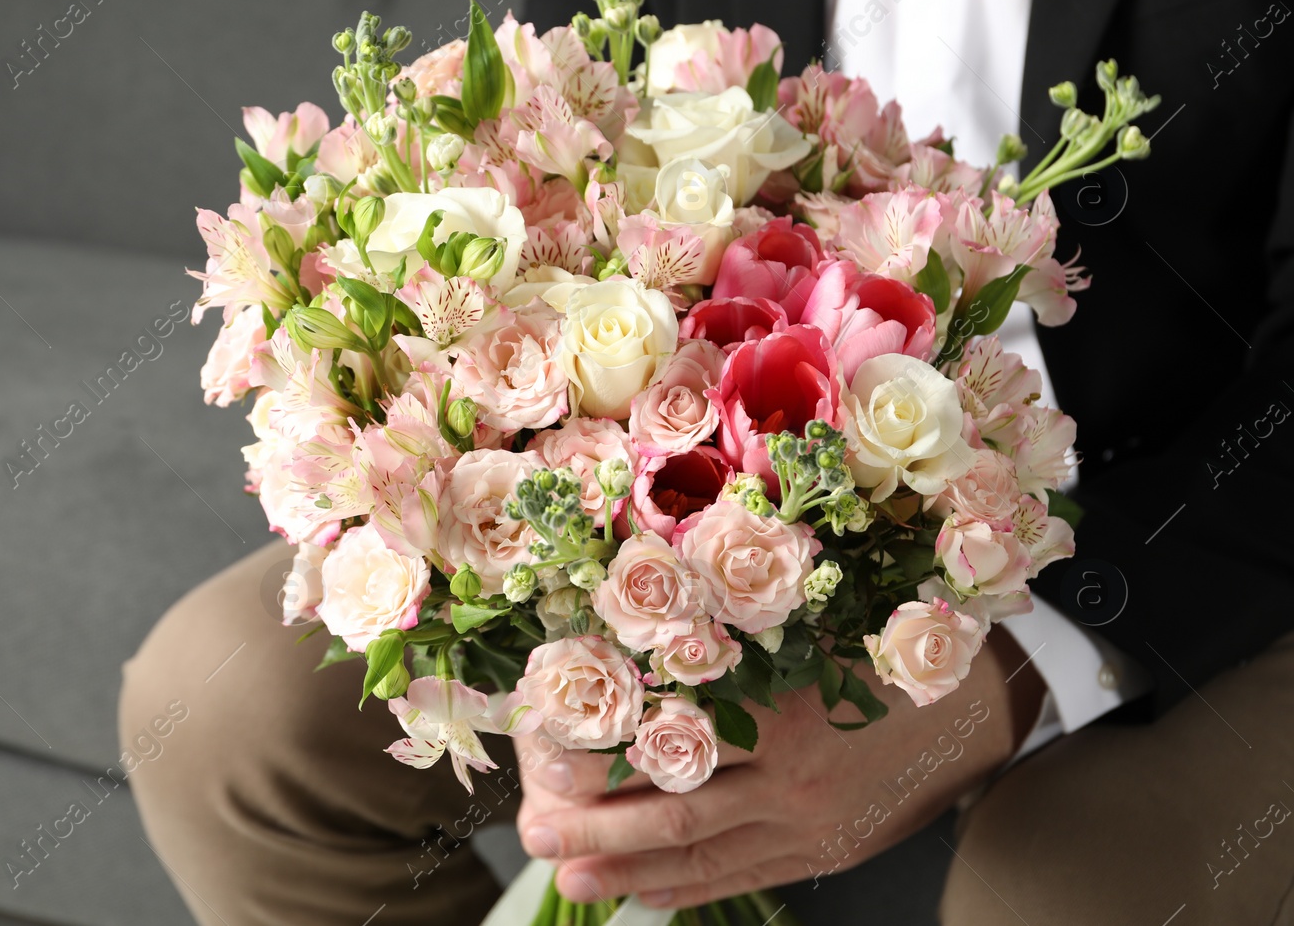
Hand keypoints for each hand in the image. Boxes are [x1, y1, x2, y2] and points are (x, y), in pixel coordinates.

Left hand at [514, 633, 1044, 908]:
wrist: (984, 706)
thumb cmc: (887, 647)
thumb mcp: (814, 626)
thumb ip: (737, 643)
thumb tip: (642, 640)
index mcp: (783, 702)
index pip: (671, 734)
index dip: (604, 750)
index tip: (546, 753)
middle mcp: (792, 770)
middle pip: (676, 806)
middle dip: (599, 825)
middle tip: (536, 832)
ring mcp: (810, 820)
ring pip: (704, 851)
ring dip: (630, 868)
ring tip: (571, 874)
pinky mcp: (826, 851)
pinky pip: (746, 876)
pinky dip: (692, 889)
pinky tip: (645, 895)